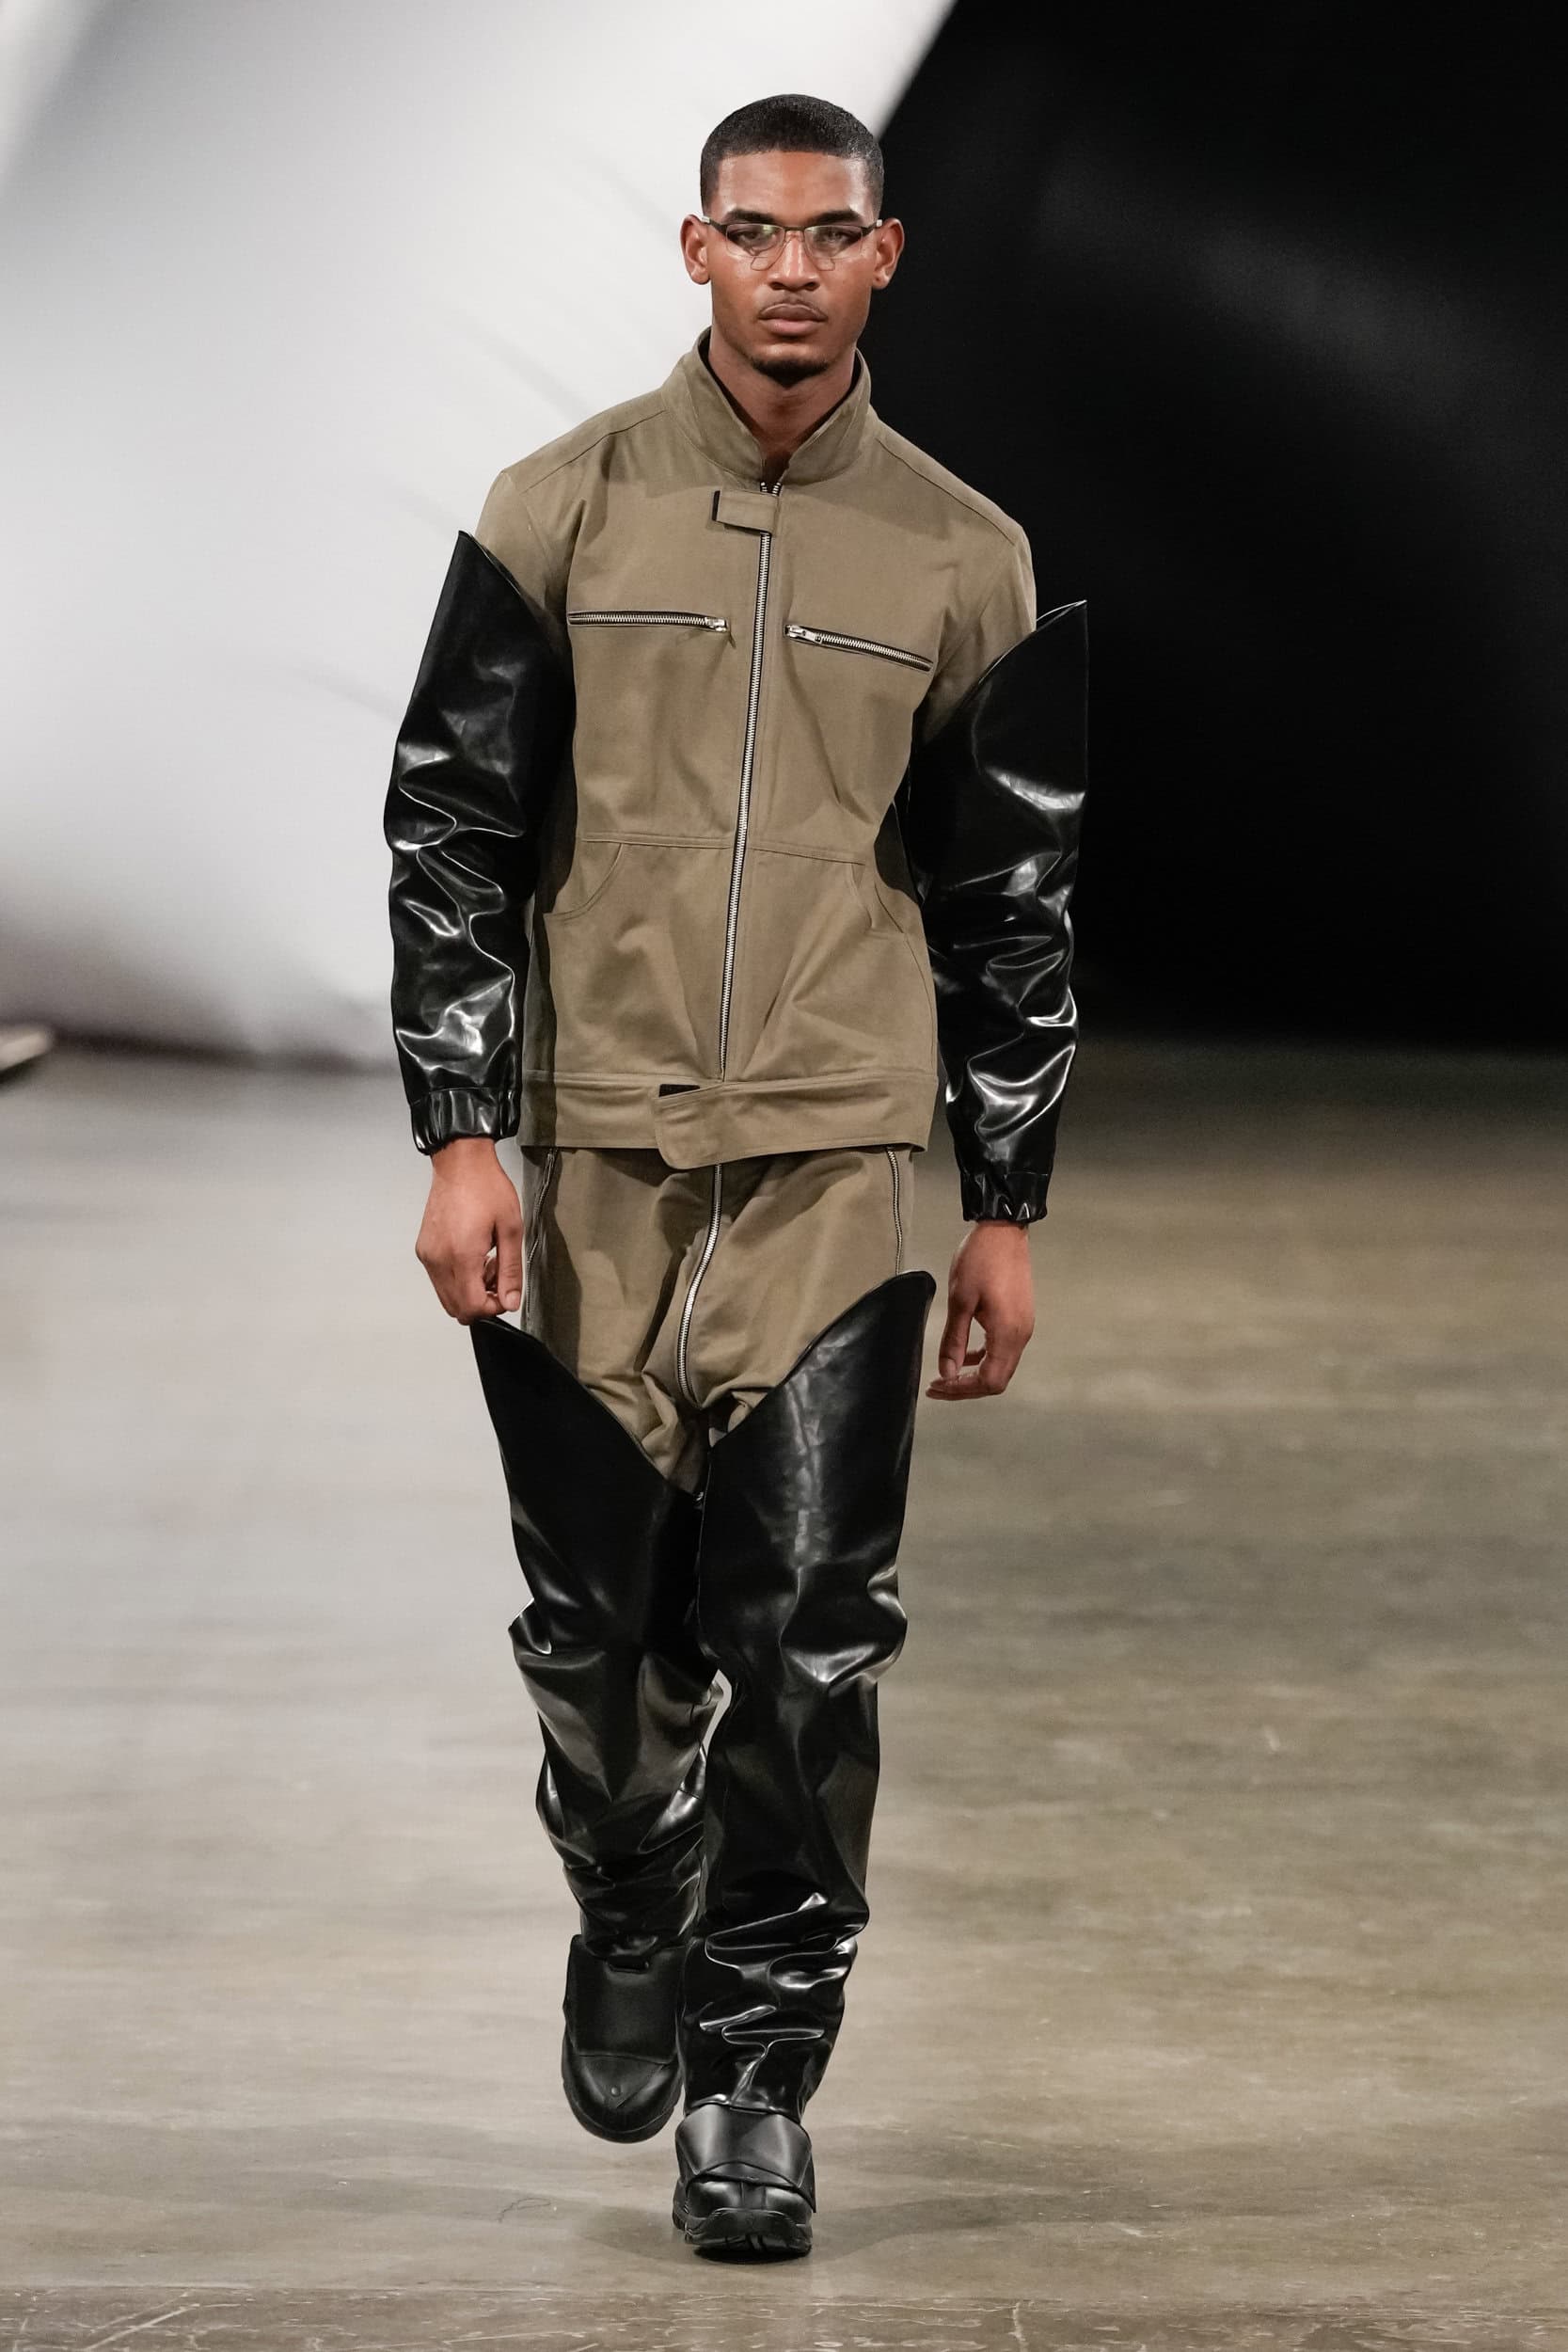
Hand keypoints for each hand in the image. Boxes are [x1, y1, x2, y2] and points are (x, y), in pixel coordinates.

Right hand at [414, 1137, 524, 1322]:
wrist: (460, 1163)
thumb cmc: (486, 1188)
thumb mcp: (511, 1229)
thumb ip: (511, 1270)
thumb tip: (510, 1301)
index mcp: (461, 1256)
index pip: (472, 1307)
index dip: (493, 1308)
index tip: (505, 1294)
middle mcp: (438, 1260)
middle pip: (457, 1308)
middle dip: (481, 1301)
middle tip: (498, 1277)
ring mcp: (428, 1256)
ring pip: (446, 1297)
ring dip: (469, 1291)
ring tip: (487, 1263)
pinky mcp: (423, 1250)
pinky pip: (439, 1280)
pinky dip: (457, 1279)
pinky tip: (472, 1256)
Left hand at [926, 1220, 1034, 1399]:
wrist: (1003, 1231)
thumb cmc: (981, 1259)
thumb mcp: (960, 1301)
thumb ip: (953, 1341)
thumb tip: (947, 1371)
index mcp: (1007, 1333)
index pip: (989, 1381)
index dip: (962, 1390)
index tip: (938, 1386)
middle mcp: (1021, 1335)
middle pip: (997, 1380)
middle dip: (966, 1387)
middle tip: (938, 1386)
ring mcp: (1023, 1327)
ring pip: (1001, 1366)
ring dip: (974, 1374)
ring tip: (947, 1374)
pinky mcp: (1019, 1318)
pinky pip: (1003, 1349)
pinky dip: (984, 1357)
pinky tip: (964, 1354)